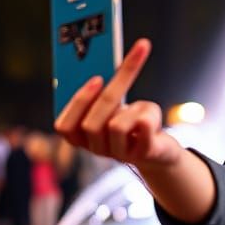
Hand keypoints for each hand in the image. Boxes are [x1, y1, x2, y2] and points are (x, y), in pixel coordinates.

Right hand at [54, 39, 180, 168]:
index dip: (77, 102)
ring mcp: (120, 155)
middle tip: (122, 69)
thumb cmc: (132, 122)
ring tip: (140, 108)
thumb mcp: (114, 106)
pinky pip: (143, 126)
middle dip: (107, 93)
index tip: (96, 78)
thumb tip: (100, 74)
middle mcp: (97, 149)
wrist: (161, 148)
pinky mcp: (145, 153)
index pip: (64, 127)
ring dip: (130, 109)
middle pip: (90, 125)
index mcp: (81, 138)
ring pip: (116, 127)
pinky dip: (150, 113)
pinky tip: (153, 118)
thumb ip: (102, 95)